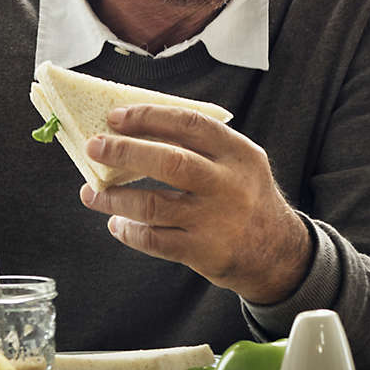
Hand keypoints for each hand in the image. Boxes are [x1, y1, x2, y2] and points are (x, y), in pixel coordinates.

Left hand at [78, 104, 313, 304]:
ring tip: (92, 192)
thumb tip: (139, 130)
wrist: (277, 252)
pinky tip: (118, 223)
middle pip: (170, 161)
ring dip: (114, 197)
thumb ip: (202, 147)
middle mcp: (229, 184)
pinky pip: (154, 239)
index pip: (190, 124)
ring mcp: (215, 219)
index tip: (117, 117)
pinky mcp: (203, 251)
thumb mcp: (240, 164)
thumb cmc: (246, 198)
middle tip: (94, 146)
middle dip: (124, 151)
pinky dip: (129, 231)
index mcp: (239, 154)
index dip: (150, 117)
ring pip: (152, 205)